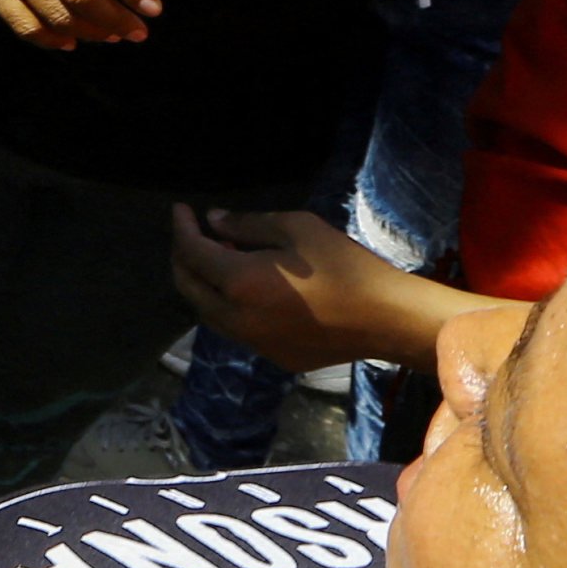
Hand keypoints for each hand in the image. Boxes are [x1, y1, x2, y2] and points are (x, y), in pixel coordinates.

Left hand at [168, 206, 456, 373]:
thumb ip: (247, 225)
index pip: (192, 253)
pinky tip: (248, 288)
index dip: (182, 228)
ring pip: (209, 313)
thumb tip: (213, 222)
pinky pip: (236, 329)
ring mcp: (254, 344)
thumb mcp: (296, 229)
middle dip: (183, 257)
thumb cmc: (344, 265)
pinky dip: (228, 306)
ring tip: (221, 257)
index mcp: (239, 283)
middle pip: (189, 287)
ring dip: (204, 284)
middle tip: (193, 233)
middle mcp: (236, 319)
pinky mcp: (273, 357)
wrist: (384, 318)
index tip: (181, 209)